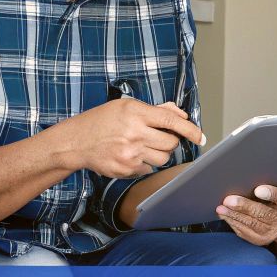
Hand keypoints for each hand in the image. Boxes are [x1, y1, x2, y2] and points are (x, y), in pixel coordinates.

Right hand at [52, 98, 204, 177]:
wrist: (76, 141)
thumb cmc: (102, 120)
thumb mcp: (127, 106)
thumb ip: (157, 110)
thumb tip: (181, 114)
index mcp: (136, 113)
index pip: (172, 121)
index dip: (190, 129)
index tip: (200, 136)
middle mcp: (134, 133)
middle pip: (171, 143)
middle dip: (170, 141)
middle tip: (158, 137)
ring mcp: (130, 153)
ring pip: (163, 158)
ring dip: (159, 153)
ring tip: (143, 145)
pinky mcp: (126, 169)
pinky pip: (149, 169)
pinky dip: (145, 163)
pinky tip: (131, 154)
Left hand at [214, 185, 276, 246]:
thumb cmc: (276, 199)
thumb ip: (273, 184)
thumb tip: (251, 174)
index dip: (272, 194)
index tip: (258, 190)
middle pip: (265, 213)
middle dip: (244, 206)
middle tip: (229, 200)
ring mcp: (273, 233)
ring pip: (252, 224)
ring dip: (234, 215)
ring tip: (221, 207)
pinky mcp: (261, 240)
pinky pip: (244, 232)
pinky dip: (233, 222)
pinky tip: (224, 215)